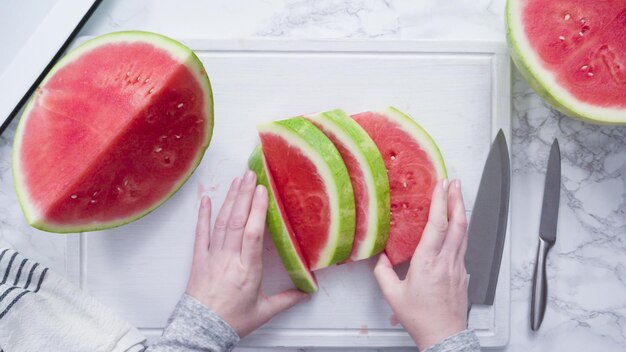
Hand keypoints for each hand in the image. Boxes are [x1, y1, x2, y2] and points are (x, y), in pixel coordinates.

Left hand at [185, 171, 309, 336]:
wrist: (201, 330)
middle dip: (245, 195)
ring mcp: (212, 257)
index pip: (253, 234)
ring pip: (222, 223)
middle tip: (251, 174)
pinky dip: (203, 215)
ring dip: (230, 200)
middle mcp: (229, 259)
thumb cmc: (231, 321)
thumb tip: (307, 292)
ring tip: (237, 181)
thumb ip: (287, 299)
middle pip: (237, 222)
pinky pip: (201, 233)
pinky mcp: (199, 259)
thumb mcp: (264, 312)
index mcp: (248, 271)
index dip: (258, 211)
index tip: (263, 192)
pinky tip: (207, 199)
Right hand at [374, 179, 468, 349]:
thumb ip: (383, 273)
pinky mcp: (463, 274)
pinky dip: (461, 230)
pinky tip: (457, 227)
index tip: (441, 185)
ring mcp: (458, 267)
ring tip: (457, 197)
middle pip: (457, 224)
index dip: (440, 202)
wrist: (444, 335)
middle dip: (456, 199)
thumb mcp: (393, 295)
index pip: (438, 225)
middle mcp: (446, 261)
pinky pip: (463, 246)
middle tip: (454, 183)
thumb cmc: (421, 318)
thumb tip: (381, 258)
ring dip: (461, 212)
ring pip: (464, 233)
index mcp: (428, 263)